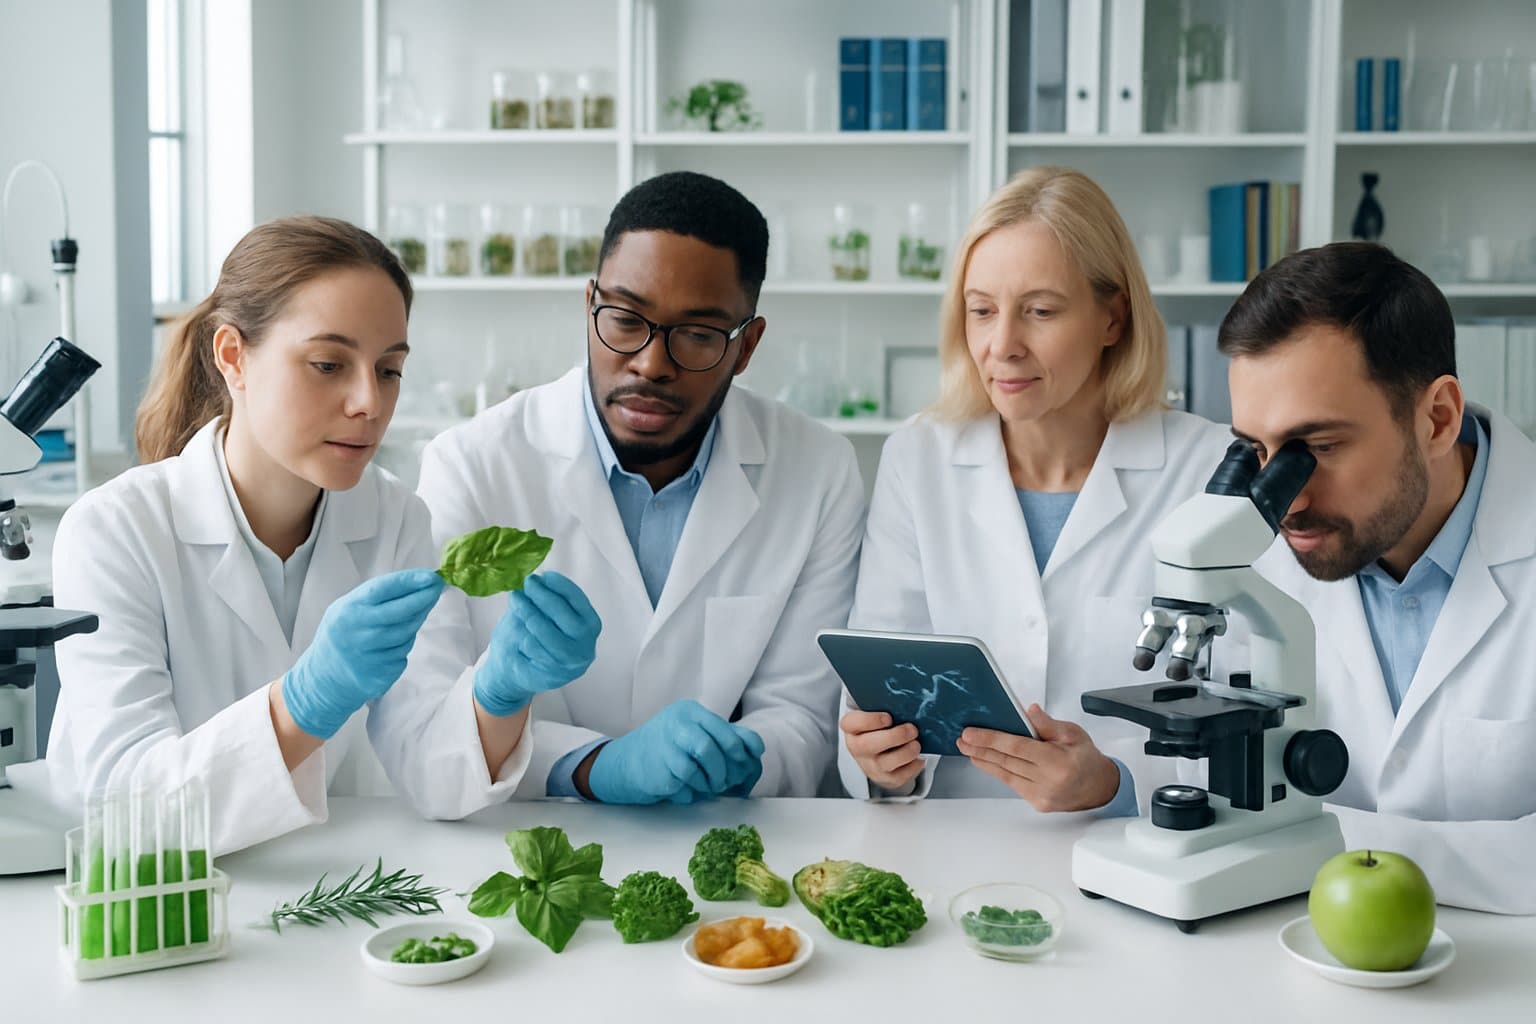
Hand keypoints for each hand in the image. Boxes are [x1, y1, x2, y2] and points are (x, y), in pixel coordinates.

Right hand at [282, 569, 444, 738]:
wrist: (324, 676)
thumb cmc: (342, 633)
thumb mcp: (347, 607)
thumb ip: (377, 596)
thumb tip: (417, 583)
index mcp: (350, 610)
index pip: (384, 589)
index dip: (410, 581)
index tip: (431, 576)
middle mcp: (360, 632)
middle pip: (402, 612)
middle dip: (424, 598)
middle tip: (436, 588)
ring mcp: (371, 654)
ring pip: (407, 632)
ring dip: (416, 620)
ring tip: (415, 613)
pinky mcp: (381, 673)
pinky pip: (403, 653)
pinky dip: (403, 644)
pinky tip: (393, 642)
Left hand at [474, 572, 601, 715]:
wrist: (520, 672)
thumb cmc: (537, 637)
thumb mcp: (547, 615)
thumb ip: (547, 599)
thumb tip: (536, 579)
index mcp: (590, 626)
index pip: (578, 601)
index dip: (561, 586)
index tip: (543, 575)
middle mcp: (585, 645)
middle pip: (563, 615)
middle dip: (542, 596)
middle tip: (527, 584)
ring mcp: (568, 663)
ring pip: (544, 631)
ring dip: (527, 611)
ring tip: (516, 599)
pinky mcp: (549, 675)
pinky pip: (531, 647)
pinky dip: (521, 633)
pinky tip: (517, 626)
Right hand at [586, 700, 764, 804]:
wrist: (624, 763)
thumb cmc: (667, 749)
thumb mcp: (693, 733)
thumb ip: (723, 737)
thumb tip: (756, 748)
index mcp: (689, 712)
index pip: (725, 729)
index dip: (739, 749)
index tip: (744, 762)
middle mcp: (676, 724)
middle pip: (712, 749)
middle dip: (724, 770)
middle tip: (725, 781)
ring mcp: (664, 746)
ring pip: (699, 768)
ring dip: (708, 783)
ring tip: (706, 786)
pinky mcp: (657, 770)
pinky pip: (685, 785)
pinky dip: (691, 792)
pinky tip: (686, 790)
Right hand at [841, 710, 923, 790]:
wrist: (878, 752)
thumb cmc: (880, 727)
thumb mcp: (876, 713)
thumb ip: (885, 705)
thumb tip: (907, 702)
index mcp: (852, 728)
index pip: (851, 723)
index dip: (870, 720)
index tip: (888, 717)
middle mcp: (858, 748)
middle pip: (868, 745)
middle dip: (894, 736)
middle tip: (912, 729)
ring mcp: (871, 766)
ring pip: (885, 763)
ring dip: (906, 752)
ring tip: (917, 744)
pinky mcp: (886, 779)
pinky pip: (900, 776)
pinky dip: (913, 766)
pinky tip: (918, 757)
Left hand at [956, 703, 1120, 811]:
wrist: (1100, 788)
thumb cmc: (1086, 758)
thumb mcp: (1073, 733)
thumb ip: (1047, 724)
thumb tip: (1027, 711)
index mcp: (1058, 762)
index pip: (1017, 748)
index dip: (991, 739)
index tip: (971, 733)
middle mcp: (1048, 781)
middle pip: (1006, 762)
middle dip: (981, 749)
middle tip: (962, 739)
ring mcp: (1041, 796)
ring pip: (1005, 775)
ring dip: (984, 761)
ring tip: (968, 749)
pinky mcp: (1037, 803)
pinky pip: (1012, 784)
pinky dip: (998, 772)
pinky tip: (986, 762)